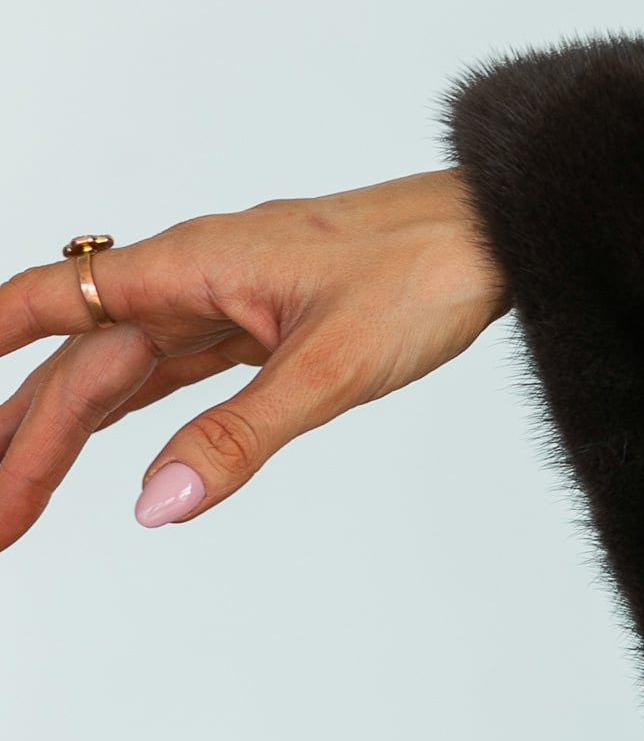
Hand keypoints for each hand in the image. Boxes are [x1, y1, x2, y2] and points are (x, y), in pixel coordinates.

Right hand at [0, 172, 508, 551]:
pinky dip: (132, 409)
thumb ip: (238, 437)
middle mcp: (193, 277)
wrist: (497, 237)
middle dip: (23, 439)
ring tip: (16, 491)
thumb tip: (156, 502)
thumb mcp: (331, 368)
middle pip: (82, 364)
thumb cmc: (426, 273)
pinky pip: (175, 370)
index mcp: (191, 266)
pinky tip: (102, 440)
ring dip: (65, 431)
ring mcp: (227, 301)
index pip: (53, 303)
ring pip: (123, 371)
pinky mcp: (264, 325)